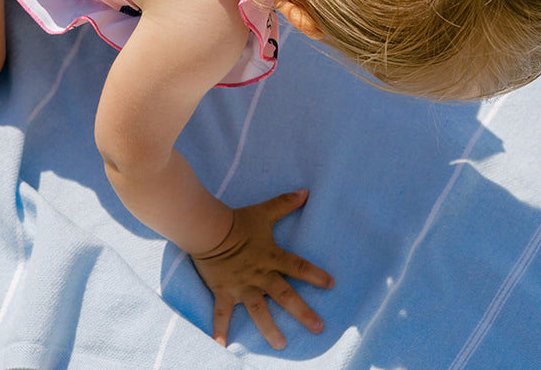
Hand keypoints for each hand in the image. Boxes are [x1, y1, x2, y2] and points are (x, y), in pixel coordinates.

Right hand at [191, 189, 332, 349]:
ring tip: (281, 344)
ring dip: (269, 328)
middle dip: (302, 312)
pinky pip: (222, 314)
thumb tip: (306, 192)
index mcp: (271, 257)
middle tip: (319, 328)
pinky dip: (220, 330)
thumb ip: (285, 203)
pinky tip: (221, 347)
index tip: (331, 284)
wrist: (210, 229)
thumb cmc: (238, 220)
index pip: (299, 267)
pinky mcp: (224, 291)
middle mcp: (260, 275)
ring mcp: (242, 286)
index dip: (315, 275)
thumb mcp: (264, 211)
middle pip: (285, 295)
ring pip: (259, 310)